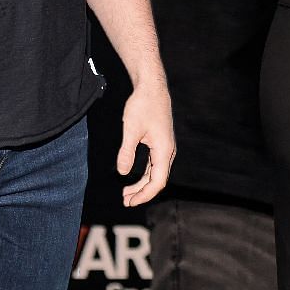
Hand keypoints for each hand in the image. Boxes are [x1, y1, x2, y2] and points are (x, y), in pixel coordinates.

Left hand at [116, 80, 174, 207]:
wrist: (152, 87)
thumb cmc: (143, 105)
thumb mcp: (131, 129)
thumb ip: (127, 152)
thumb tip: (122, 172)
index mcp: (164, 149)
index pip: (158, 181)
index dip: (144, 195)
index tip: (130, 202)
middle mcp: (167, 150)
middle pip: (158, 180)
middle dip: (142, 193)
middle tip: (124, 201)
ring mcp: (165, 146)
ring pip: (156, 173)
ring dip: (142, 185)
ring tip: (126, 193)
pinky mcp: (160, 142)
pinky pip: (154, 164)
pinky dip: (144, 174)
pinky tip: (132, 177)